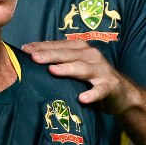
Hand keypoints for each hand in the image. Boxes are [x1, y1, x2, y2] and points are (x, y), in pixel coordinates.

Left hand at [21, 40, 137, 113]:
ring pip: (82, 68)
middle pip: (67, 54)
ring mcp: (101, 70)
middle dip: (50, 55)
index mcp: (80, 48)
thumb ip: (58, 62)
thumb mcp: (75, 66)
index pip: (58, 46)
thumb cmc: (91, 79)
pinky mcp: (109, 86)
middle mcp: (91, 55)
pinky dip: (92, 94)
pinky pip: (99, 90)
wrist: (121, 93)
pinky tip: (83, 98)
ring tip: (53, 71)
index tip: (24, 50)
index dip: (41, 47)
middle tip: (33, 58)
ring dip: (67, 69)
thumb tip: (30, 60)